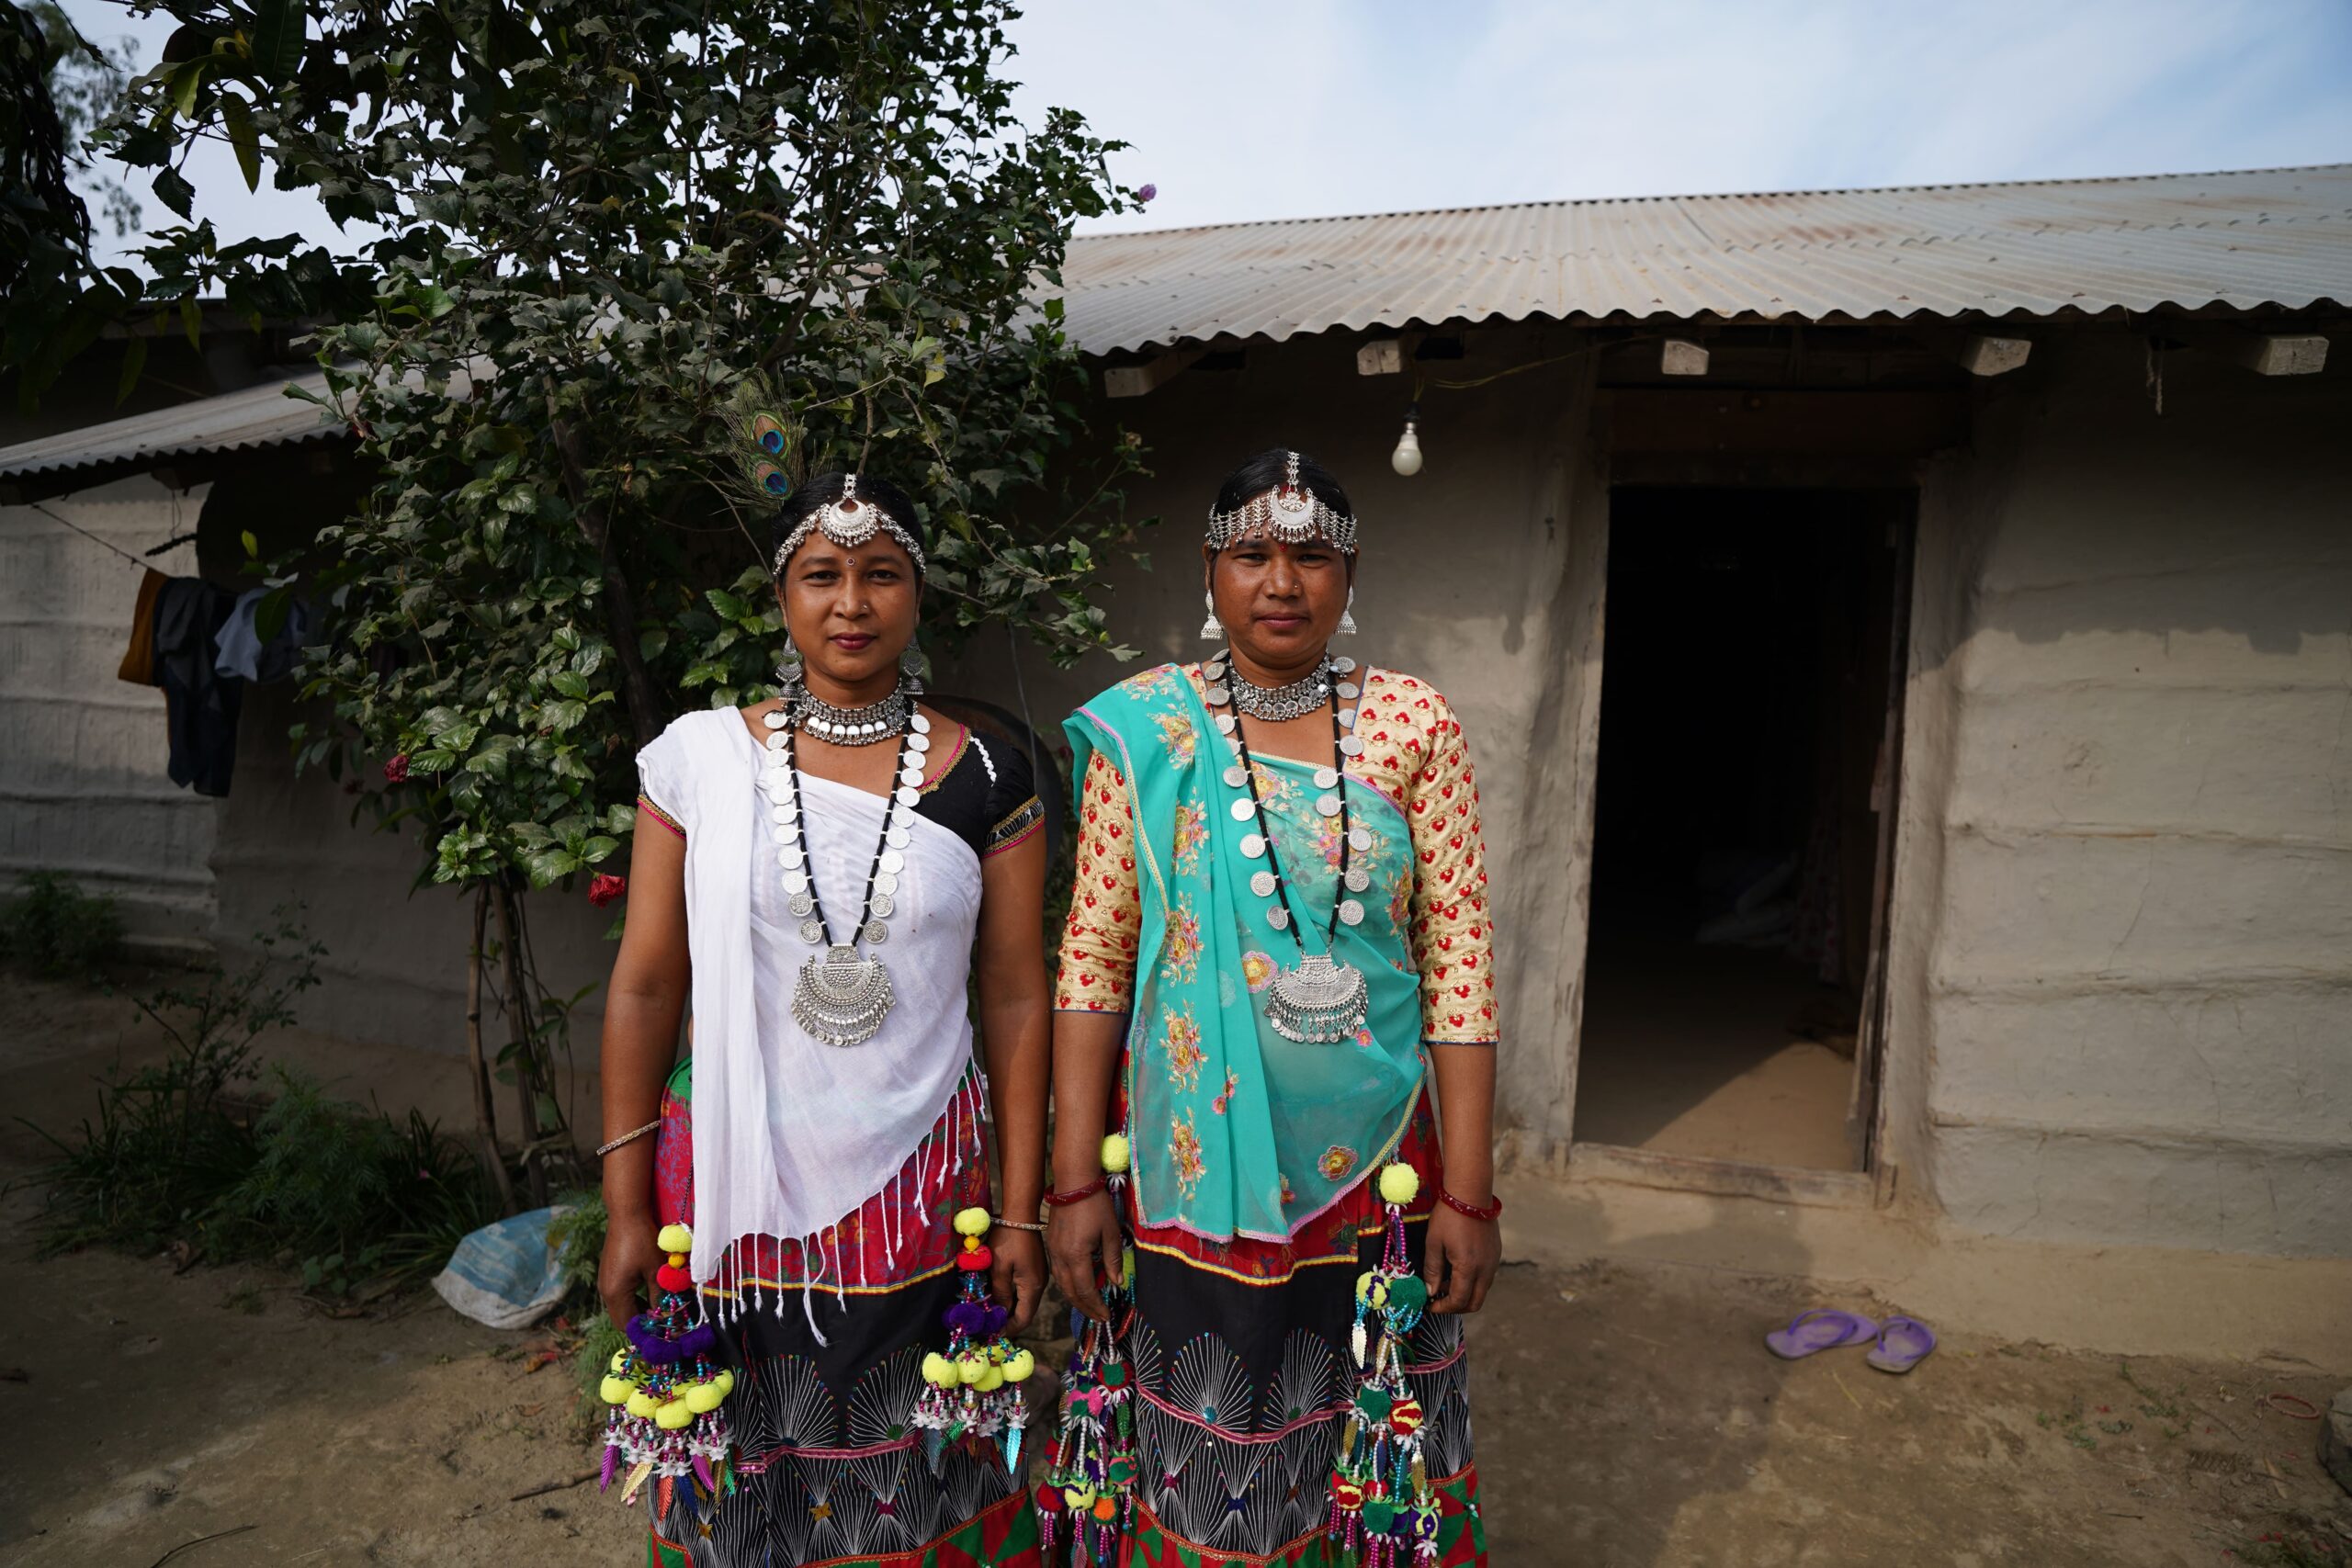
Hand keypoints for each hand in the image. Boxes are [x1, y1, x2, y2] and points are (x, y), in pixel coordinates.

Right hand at [598, 1214, 663, 1330]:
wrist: (626, 1214)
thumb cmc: (643, 1241)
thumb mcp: (656, 1271)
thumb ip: (659, 1296)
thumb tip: (666, 1316)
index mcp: (615, 1293)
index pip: (628, 1325)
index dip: (645, 1331)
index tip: (662, 1330)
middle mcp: (605, 1291)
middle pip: (622, 1318)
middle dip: (641, 1322)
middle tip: (662, 1319)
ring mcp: (605, 1282)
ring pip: (620, 1307)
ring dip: (638, 1310)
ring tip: (658, 1306)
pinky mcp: (608, 1273)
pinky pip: (619, 1295)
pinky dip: (633, 1299)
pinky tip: (649, 1291)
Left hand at [989, 1227, 1046, 1334]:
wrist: (1021, 1213)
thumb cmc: (1008, 1239)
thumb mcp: (999, 1267)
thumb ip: (1000, 1293)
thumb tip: (999, 1313)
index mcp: (1032, 1286)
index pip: (1024, 1318)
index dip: (1009, 1329)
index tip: (992, 1334)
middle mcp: (1040, 1284)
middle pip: (1026, 1312)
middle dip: (1008, 1321)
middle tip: (989, 1326)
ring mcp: (1039, 1275)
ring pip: (1025, 1301)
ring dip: (1010, 1309)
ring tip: (991, 1313)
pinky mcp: (1035, 1268)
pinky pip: (1024, 1290)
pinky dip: (1012, 1297)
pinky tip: (999, 1295)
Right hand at [1045, 1190, 1123, 1322]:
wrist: (1073, 1182)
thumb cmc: (1096, 1205)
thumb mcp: (1111, 1232)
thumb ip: (1113, 1259)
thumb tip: (1117, 1283)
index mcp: (1076, 1255)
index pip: (1085, 1290)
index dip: (1096, 1306)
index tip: (1107, 1316)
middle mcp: (1061, 1257)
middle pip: (1070, 1292)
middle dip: (1085, 1307)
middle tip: (1099, 1317)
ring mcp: (1053, 1251)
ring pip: (1061, 1284)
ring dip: (1075, 1298)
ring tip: (1090, 1306)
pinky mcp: (1051, 1245)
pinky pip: (1058, 1272)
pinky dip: (1068, 1284)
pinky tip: (1078, 1285)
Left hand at [1423, 1204, 1499, 1314]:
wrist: (1471, 1192)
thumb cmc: (1449, 1216)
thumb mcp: (1434, 1243)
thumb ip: (1432, 1270)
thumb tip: (1430, 1291)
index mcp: (1468, 1268)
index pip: (1458, 1301)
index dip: (1443, 1308)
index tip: (1430, 1305)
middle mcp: (1486, 1269)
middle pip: (1475, 1303)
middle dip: (1456, 1307)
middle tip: (1439, 1301)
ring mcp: (1493, 1262)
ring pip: (1482, 1290)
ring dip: (1465, 1293)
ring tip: (1445, 1282)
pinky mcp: (1496, 1253)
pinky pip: (1486, 1276)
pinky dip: (1472, 1281)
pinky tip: (1457, 1269)